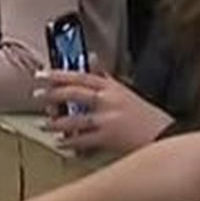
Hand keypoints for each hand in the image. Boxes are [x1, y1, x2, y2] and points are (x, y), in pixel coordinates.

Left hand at [38, 70, 171, 154]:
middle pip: (74, 93)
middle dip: (52, 94)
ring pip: (75, 119)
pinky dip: (70, 142)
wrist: (163, 135)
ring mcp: (108, 119)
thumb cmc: (144, 116)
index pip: (81, 76)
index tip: (42, 73)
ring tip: (44, 124)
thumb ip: (104, 76)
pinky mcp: (109, 137)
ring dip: (56, 122)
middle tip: (36, 95)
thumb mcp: (124, 91)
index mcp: (112, 87)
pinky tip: (60, 143)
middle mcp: (108, 100)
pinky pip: (83, 140)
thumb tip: (91, 57)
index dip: (59, 74)